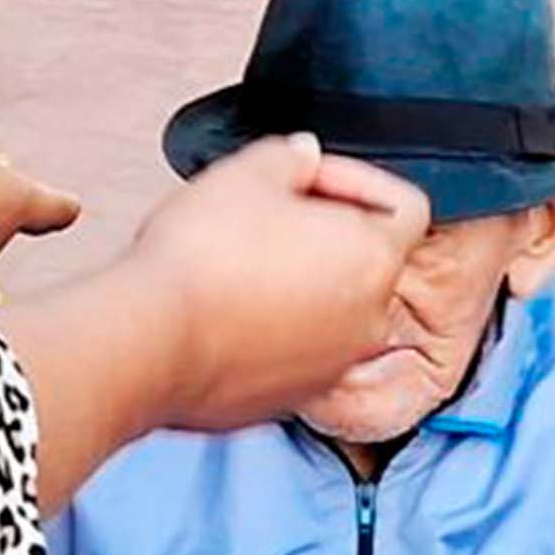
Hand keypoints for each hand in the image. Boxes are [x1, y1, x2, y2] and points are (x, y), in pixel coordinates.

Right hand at [126, 137, 426, 431]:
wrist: (148, 340)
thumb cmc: (200, 259)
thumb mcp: (247, 172)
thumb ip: (291, 156)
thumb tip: (302, 158)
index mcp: (373, 259)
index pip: (405, 206)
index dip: (357, 179)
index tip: (313, 177)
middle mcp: (367, 321)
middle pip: (367, 260)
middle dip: (324, 231)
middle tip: (271, 213)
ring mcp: (330, 366)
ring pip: (331, 310)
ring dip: (299, 282)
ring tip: (240, 261)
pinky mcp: (289, 397)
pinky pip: (296, 351)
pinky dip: (273, 327)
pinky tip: (226, 307)